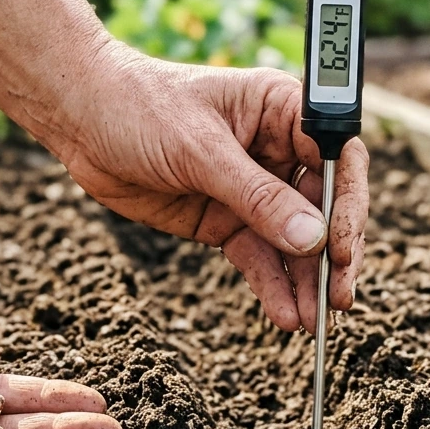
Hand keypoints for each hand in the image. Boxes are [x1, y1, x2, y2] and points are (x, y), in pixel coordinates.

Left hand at [49, 43, 368, 332]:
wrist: (81, 121)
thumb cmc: (141, 107)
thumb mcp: (199, 150)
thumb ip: (257, 197)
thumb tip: (312, 239)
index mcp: (283, 111)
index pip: (338, 157)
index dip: (348, 203)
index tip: (341, 246)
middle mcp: (278, 150)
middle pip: (324, 207)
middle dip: (332, 254)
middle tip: (338, 296)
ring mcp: (253, 188)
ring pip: (294, 240)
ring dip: (305, 280)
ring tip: (314, 322)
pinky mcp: (226, 219)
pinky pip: (259, 256)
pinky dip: (272, 286)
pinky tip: (285, 315)